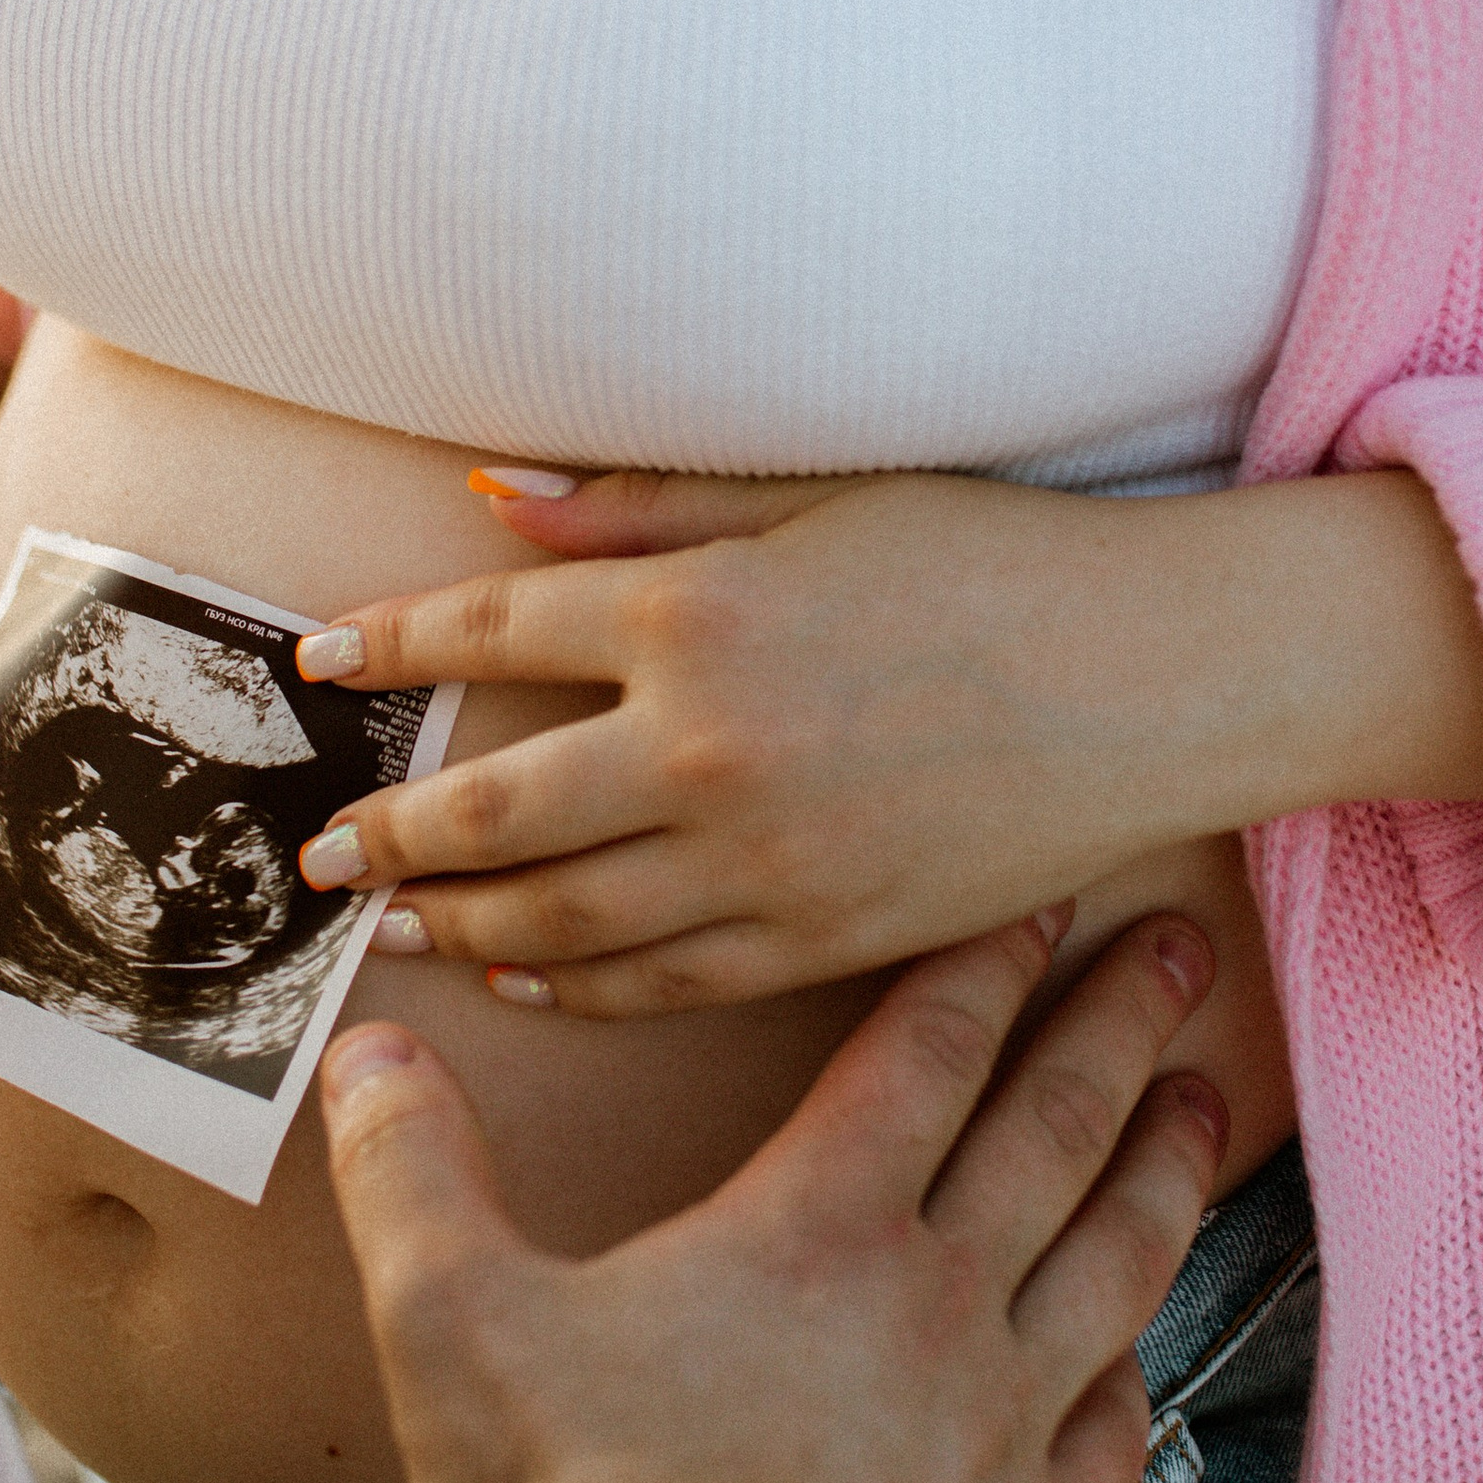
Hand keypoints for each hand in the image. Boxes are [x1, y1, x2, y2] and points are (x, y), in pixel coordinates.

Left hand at [293, 460, 1482, 1013]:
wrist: (1163, 678)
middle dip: (389, 832)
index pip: (491, 630)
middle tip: (319, 850)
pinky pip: (660, 982)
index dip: (391, 650)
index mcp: (696, 612)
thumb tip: (490, 495)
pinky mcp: (821, 940)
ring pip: (559, 917)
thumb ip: (641, 511)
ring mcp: (762, 861)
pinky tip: (526, 978)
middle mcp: (705, 747)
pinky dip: (573, 987)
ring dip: (458, 922)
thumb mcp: (812, 501)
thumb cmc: (997, 561)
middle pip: (493, 808)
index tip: (322, 667)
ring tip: (393, 922)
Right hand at [322, 905, 1227, 1482]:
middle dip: (1116, 1027)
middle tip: (1179, 951)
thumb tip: (369, 1049)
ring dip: (1164, 1171)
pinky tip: (1141, 1350)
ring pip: (1116, 1265)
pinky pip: (1110, 1434)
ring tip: (1204, 1108)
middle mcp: (934, 1310)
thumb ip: (410, 1169)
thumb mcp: (449, 1321)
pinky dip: (1135, 1367)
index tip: (1050, 899)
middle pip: (1053, 1132)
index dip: (991, 964)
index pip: (928, 1053)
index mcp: (814, 1230)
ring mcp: (996, 1436)